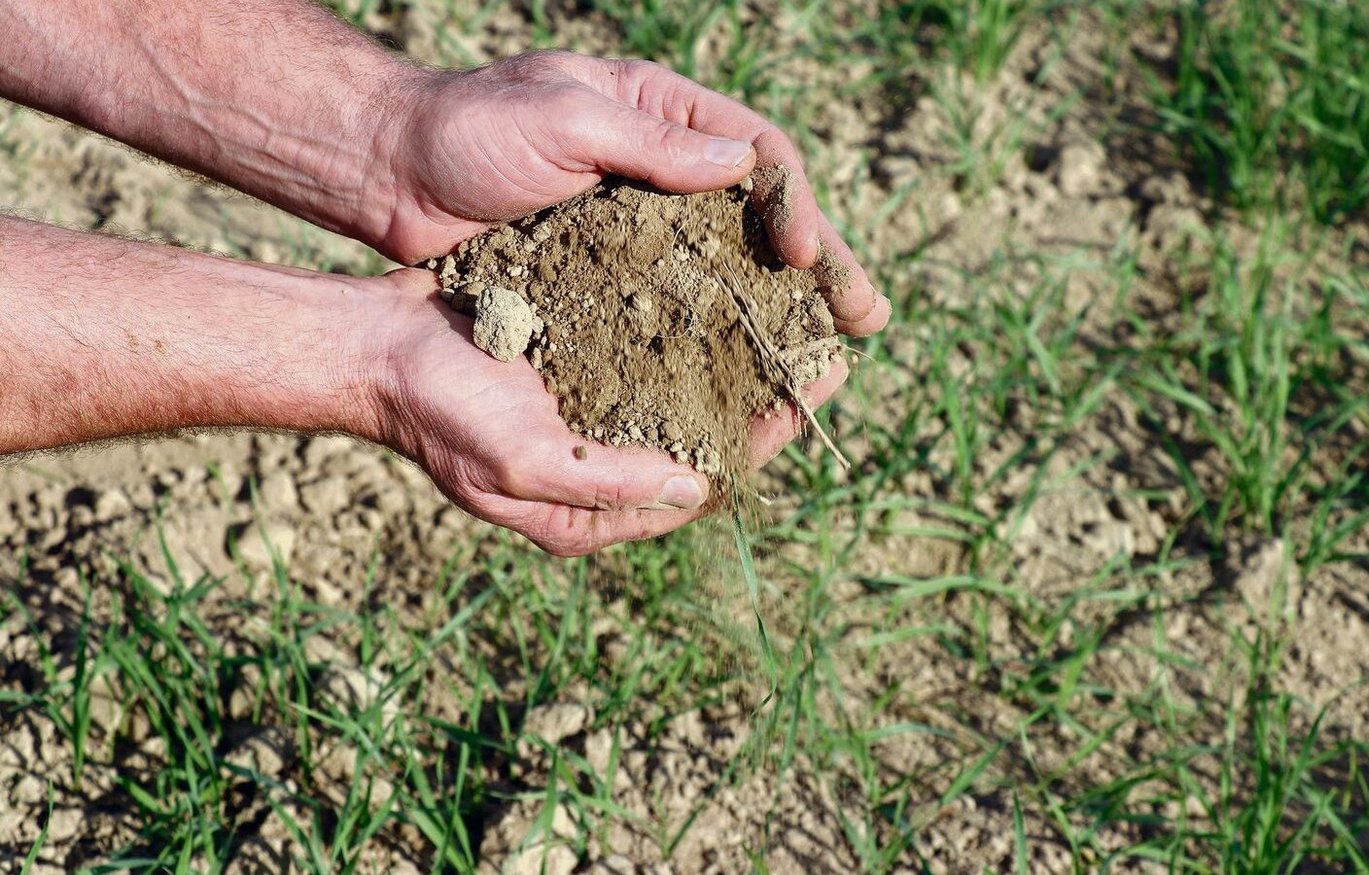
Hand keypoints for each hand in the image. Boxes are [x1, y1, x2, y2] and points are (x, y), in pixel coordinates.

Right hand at [366, 270, 848, 555]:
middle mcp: (604, 467)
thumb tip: (696, 484)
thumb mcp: (520, 461)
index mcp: (593, 510)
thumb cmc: (438, 412)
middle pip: (706, 440)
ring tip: (793, 322)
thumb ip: (609, 480)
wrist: (377, 347)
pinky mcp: (583, 365)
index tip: (808, 403)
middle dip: (764, 403)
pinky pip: (652, 353)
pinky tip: (729, 291)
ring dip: (737, 363)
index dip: (757, 448)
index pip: (699, 488)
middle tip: (826, 358)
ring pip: (688, 394)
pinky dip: (692, 330)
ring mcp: (595, 414)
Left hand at [375, 51, 889, 335]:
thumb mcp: (559, 119)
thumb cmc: (468, 131)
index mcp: (661, 111)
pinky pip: (679, 300)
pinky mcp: (610, 270)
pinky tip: (745, 371)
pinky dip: (717, 332)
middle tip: (868, 317)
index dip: (793, 203)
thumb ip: (649, 141)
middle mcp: (664, 166)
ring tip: (827, 356)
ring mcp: (640, 221)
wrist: (389, 172)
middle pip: (761, 217)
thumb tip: (745, 167)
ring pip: (731, 264)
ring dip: (780, 310)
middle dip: (818, 267)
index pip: (757, 152)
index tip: (803, 257)